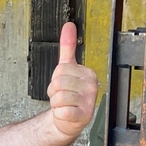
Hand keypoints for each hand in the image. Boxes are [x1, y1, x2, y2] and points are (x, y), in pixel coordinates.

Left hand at [46, 22, 98, 140]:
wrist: (68, 120)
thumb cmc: (68, 94)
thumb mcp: (68, 68)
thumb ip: (68, 47)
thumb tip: (69, 26)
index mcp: (88, 73)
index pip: (60, 70)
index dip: (54, 79)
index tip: (63, 85)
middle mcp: (92, 86)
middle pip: (58, 82)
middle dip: (54, 91)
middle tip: (62, 96)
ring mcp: (89, 102)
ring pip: (58, 97)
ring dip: (55, 103)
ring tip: (64, 104)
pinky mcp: (83, 116)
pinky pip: (62, 111)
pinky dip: (58, 114)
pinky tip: (65, 113)